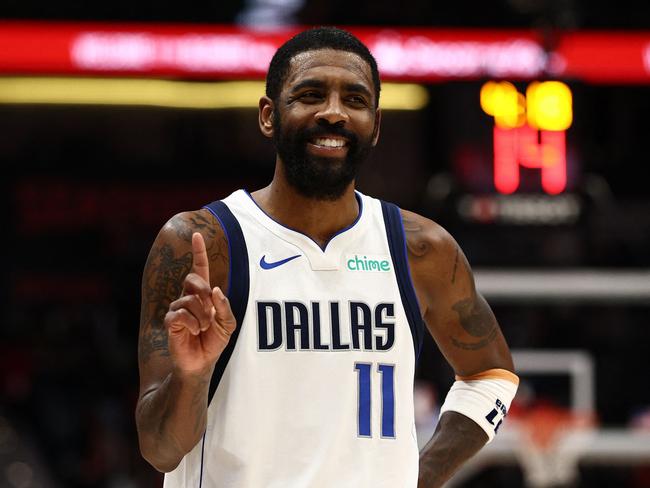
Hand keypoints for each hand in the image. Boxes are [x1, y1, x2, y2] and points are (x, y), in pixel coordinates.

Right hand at [164, 232, 235, 376]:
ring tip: (204, 328)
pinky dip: (193, 324)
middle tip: (209, 310)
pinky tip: (195, 331)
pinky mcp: (171, 321)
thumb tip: (215, 290)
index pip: (199, 269)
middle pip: (193, 279)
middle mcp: (188, 298)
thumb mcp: (228, 324)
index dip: (198, 252)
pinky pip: (181, 314)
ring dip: (202, 316)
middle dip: (204, 292)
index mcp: (203, 295)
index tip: (197, 235)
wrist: (202, 362)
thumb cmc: (214, 341)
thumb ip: (225, 306)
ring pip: (189, 300)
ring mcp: (177, 308)